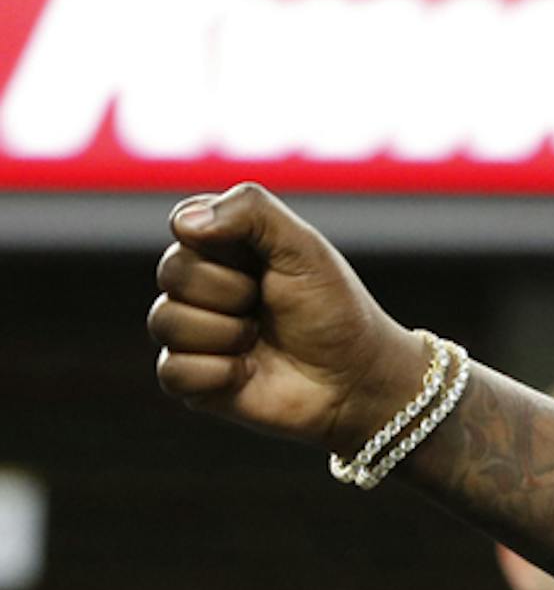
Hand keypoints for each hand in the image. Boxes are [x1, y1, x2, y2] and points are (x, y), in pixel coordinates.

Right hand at [147, 182, 428, 450]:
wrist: (353, 378)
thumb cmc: (333, 309)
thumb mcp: (304, 248)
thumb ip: (252, 212)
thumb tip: (186, 222)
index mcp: (225, 245)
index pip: (187, 222)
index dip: (222, 242)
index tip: (261, 257)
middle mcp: (201, 285)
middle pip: (172, 272)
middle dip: (232, 290)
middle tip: (266, 303)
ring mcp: (192, 331)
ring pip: (164, 321)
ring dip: (226, 332)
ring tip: (259, 338)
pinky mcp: (189, 378)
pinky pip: (171, 371)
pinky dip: (217, 372)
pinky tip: (246, 372)